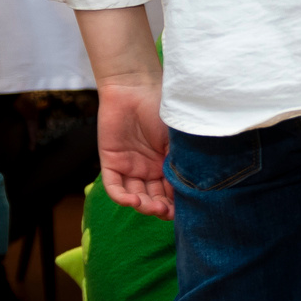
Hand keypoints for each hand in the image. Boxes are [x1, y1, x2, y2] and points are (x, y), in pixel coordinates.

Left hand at [96, 79, 172, 218]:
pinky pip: (114, 187)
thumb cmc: (161, 109)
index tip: (184, 211)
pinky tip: (133, 202)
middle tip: (166, 212)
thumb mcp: (177, 139)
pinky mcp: (110, 162)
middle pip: (153, 198)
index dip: (177, 204)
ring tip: (151, 207)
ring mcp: (129, 167)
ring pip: (135, 196)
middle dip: (160, 208)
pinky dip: (123, 198)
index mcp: (166, 163)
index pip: (171, 192)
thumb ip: (180, 162)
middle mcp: (148, 169)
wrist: (135, 88)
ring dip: (143, 206)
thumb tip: (189, 189)